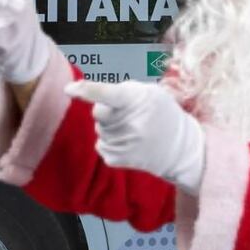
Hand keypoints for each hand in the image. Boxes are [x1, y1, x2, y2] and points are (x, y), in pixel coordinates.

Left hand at [65, 80, 204, 193]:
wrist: (180, 148)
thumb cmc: (162, 113)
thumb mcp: (150, 92)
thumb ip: (121, 91)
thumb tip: (87, 93)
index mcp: (137, 101)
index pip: (108, 94)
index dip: (87, 90)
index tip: (69, 89)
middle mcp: (130, 124)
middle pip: (98, 112)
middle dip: (107, 111)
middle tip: (129, 114)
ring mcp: (124, 144)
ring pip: (99, 129)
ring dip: (110, 127)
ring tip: (134, 129)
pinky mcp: (118, 160)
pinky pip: (100, 145)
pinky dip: (110, 142)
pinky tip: (129, 143)